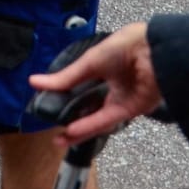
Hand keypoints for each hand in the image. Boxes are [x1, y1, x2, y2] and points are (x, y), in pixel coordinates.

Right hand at [28, 21, 158, 144]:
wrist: (155, 52)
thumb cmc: (123, 48)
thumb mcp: (88, 62)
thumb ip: (65, 78)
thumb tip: (33, 82)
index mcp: (102, 69)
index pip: (79, 87)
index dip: (63, 96)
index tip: (46, 104)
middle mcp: (112, 86)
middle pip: (88, 107)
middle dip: (70, 119)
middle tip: (52, 129)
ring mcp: (122, 99)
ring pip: (96, 118)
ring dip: (79, 130)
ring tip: (59, 140)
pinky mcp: (132, 110)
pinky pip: (108, 120)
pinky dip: (90, 126)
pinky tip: (73, 131)